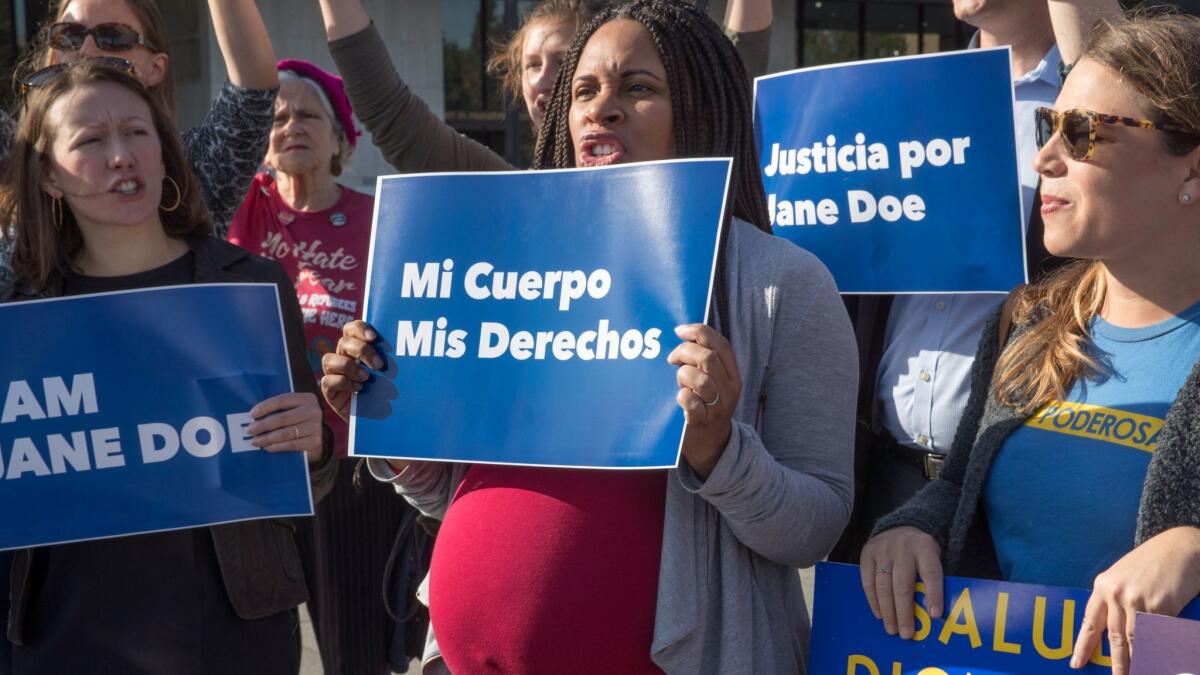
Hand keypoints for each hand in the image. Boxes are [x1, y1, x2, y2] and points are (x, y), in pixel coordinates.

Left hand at [246, 392, 324, 465]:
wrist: (315, 438)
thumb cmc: (298, 421)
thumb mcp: (292, 410)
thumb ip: (278, 410)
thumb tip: (253, 417)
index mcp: (307, 399)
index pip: (282, 400)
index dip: (265, 407)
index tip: (252, 414)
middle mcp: (313, 411)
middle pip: (283, 418)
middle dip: (263, 425)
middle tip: (250, 430)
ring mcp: (315, 427)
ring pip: (286, 433)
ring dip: (267, 438)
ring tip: (255, 441)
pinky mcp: (314, 442)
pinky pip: (291, 444)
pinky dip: (277, 446)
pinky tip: (267, 447)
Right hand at [319, 320, 407, 472]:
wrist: (380, 419)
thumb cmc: (388, 392)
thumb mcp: (393, 375)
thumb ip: (396, 362)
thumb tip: (414, 353)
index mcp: (357, 347)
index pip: (352, 328)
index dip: (361, 328)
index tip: (375, 337)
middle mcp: (343, 357)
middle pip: (344, 342)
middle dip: (362, 351)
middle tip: (380, 365)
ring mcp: (334, 373)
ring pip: (329, 359)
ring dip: (349, 367)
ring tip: (367, 378)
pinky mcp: (329, 391)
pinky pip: (327, 381)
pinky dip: (343, 383)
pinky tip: (359, 390)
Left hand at [667, 323, 741, 478]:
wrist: (711, 443)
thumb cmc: (706, 404)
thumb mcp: (713, 380)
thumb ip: (704, 360)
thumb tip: (681, 334)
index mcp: (733, 374)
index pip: (721, 345)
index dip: (700, 332)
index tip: (679, 330)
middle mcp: (729, 389)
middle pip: (708, 358)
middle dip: (684, 352)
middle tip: (672, 359)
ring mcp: (717, 407)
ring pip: (700, 380)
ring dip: (682, 375)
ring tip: (678, 382)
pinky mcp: (702, 422)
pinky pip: (692, 403)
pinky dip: (682, 396)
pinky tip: (680, 397)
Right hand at [860, 526, 944, 638]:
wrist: (899, 527)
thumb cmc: (919, 552)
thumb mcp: (932, 558)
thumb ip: (932, 579)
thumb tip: (932, 614)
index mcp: (925, 548)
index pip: (931, 573)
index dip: (933, 595)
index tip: (934, 615)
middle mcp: (903, 548)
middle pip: (903, 585)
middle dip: (904, 612)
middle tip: (906, 634)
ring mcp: (883, 550)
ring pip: (883, 586)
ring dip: (887, 611)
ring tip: (892, 629)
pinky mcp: (867, 554)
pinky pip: (868, 581)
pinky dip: (873, 600)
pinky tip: (879, 614)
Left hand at [1070, 527, 1199, 673]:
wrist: (1180, 547)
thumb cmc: (1152, 562)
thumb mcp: (1123, 576)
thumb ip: (1114, 599)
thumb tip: (1112, 627)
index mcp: (1102, 586)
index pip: (1089, 622)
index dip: (1083, 645)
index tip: (1076, 663)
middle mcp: (1116, 594)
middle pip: (1113, 637)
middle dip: (1116, 663)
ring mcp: (1137, 601)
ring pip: (1135, 641)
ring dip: (1136, 662)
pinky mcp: (1160, 606)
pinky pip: (1156, 636)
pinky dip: (1156, 651)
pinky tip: (1156, 662)